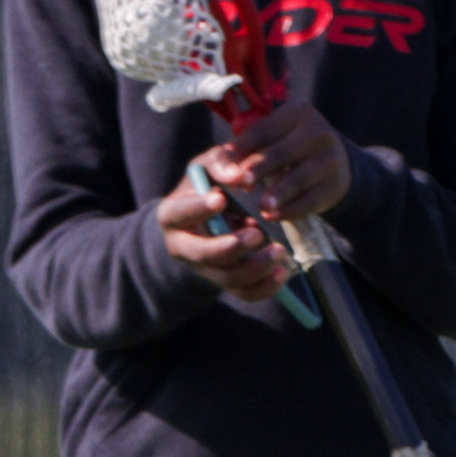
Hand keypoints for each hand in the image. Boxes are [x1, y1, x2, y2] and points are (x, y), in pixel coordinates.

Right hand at [158, 152, 288, 300]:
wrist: (203, 213)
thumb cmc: (206, 183)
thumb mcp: (208, 165)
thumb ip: (222, 163)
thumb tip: (242, 176)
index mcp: (172, 215)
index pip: (179, 214)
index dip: (198, 209)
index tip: (220, 198)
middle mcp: (184, 247)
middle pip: (204, 255)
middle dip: (232, 247)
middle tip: (257, 233)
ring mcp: (204, 268)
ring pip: (226, 279)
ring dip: (255, 268)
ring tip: (279, 250)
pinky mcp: (224, 280)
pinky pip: (243, 293)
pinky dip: (265, 287)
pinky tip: (283, 272)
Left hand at [224, 98, 351, 224]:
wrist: (333, 166)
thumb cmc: (289, 150)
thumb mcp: (272, 140)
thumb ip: (246, 149)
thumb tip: (223, 168)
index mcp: (297, 113)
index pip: (262, 131)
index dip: (240, 150)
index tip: (223, 168)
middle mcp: (317, 132)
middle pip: (281, 153)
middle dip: (259, 169)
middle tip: (242, 182)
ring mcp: (330, 159)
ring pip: (298, 178)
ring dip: (278, 193)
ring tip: (261, 206)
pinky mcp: (334, 185)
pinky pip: (310, 200)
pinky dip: (291, 210)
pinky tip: (274, 216)